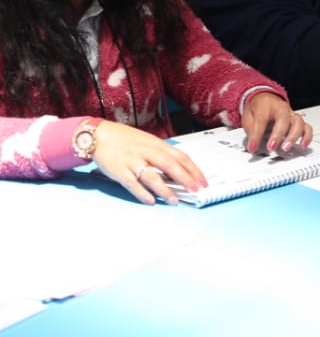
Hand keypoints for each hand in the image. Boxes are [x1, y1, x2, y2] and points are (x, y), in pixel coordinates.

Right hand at [92, 120, 207, 204]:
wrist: (100, 135)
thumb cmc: (126, 139)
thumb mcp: (149, 141)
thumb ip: (163, 153)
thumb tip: (180, 168)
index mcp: (157, 144)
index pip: (180, 157)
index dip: (193, 170)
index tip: (203, 181)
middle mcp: (147, 152)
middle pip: (170, 165)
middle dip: (185, 179)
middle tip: (196, 190)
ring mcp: (133, 161)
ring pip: (152, 176)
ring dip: (165, 190)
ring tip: (174, 200)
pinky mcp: (119, 171)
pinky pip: (132, 183)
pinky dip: (141, 193)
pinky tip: (150, 201)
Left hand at [242, 93, 311, 153]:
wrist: (267, 99)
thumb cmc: (258, 108)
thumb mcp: (248, 116)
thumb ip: (251, 129)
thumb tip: (253, 144)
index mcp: (266, 104)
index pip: (262, 119)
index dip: (257, 135)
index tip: (252, 147)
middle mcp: (281, 108)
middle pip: (283, 119)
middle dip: (277, 135)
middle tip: (271, 147)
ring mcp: (292, 114)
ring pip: (298, 123)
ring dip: (293, 136)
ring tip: (285, 148)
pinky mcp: (298, 121)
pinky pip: (307, 127)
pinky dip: (307, 137)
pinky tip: (303, 145)